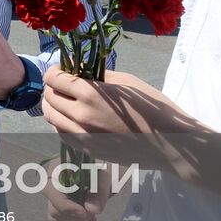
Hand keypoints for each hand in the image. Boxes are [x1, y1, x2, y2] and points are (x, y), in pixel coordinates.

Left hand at [42, 67, 205, 167]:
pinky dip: (61, 123)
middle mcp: (81, 116)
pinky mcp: (88, 151)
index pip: (54, 79)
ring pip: (52, 119)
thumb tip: (77, 70)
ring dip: (54, 106)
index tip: (62, 69)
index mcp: (90, 94)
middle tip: (64, 83)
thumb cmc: (153, 107)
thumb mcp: (125, 81)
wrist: (172, 143)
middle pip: (48, 99)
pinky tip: (73, 118)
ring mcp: (83, 137)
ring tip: (66, 100)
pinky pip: (63, 135)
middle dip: (52, 87)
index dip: (55, 71)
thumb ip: (96, 75)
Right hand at [43, 158, 114, 220]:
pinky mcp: (59, 212)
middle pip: (54, 209)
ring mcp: (53, 200)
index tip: (87, 214)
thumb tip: (92, 210)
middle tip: (94, 217)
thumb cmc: (102, 167)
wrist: (105, 171)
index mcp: (56, 169)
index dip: (68, 207)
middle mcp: (50, 185)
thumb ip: (99, 190)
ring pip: (55, 220)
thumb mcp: (104, 174)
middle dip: (75, 219)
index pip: (51, 192)